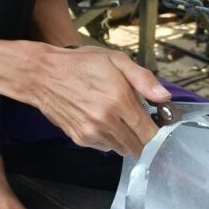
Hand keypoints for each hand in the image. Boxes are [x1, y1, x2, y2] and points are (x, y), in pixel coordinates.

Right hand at [32, 44, 170, 156]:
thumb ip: (143, 79)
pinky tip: (102, 121)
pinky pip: (104, 147)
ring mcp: (92, 133)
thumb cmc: (81, 64)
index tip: (159, 127)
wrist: (43, 75)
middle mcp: (106, 122)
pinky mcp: (80, 139)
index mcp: (119, 101)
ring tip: (118, 119)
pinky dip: (109, 139)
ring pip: (121, 149)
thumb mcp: (116, 60)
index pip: (149, 133)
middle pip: (137, 146)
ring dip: (126, 139)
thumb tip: (165, 97)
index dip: (159, 134)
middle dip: (143, 137)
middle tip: (139, 122)